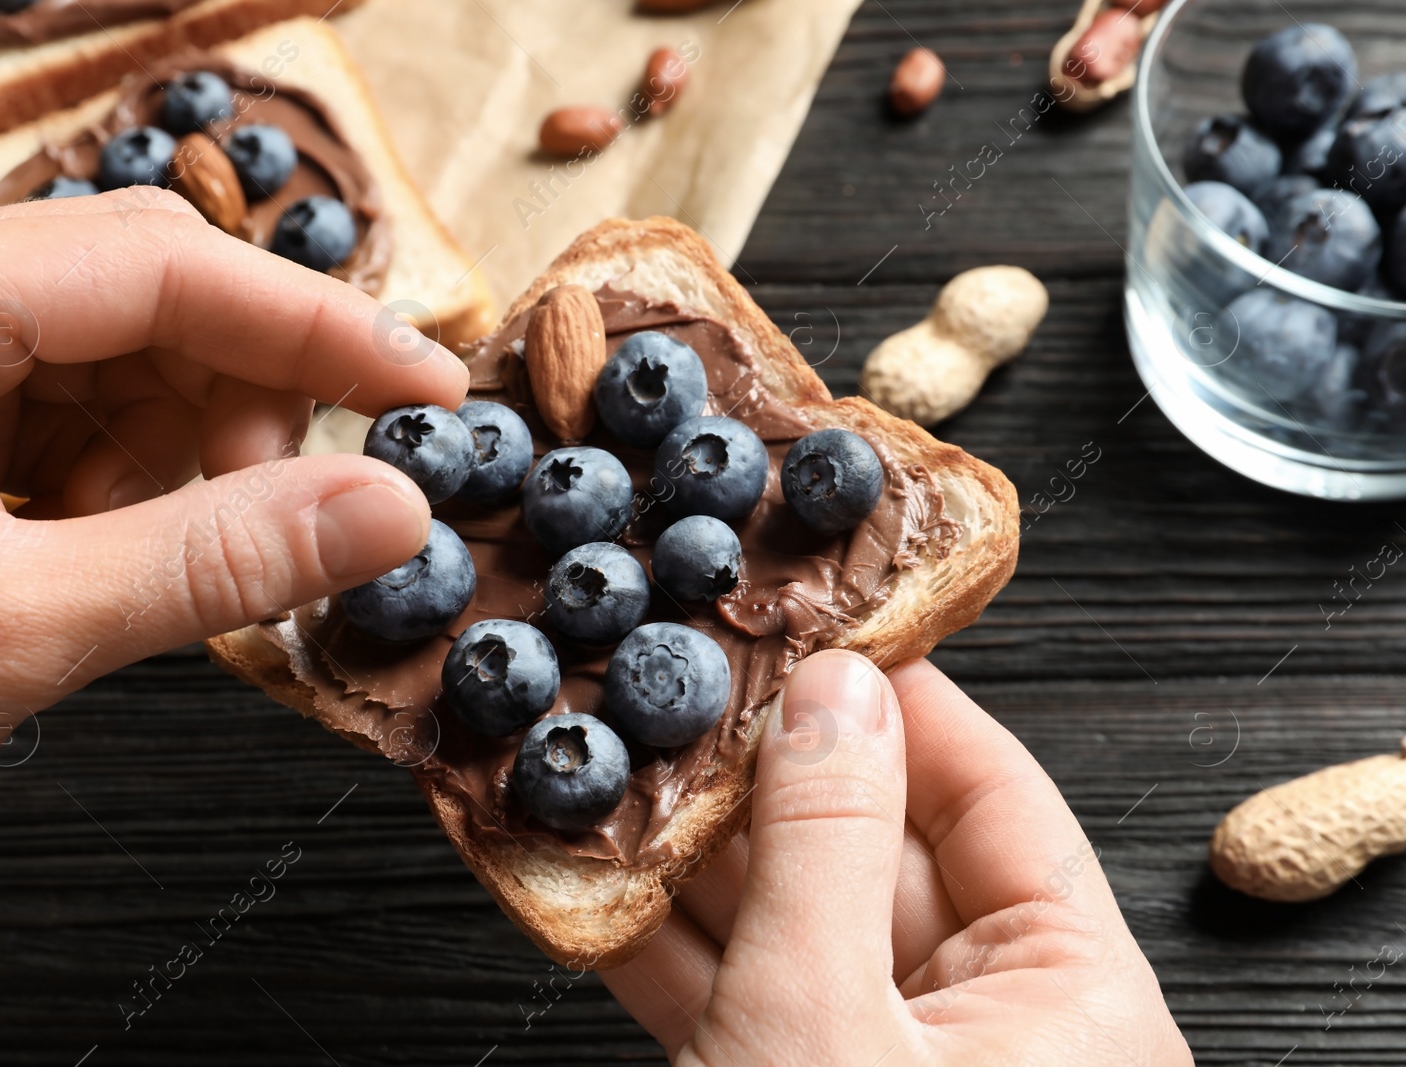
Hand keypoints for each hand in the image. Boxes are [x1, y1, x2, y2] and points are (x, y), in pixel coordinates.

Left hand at [0, 190, 466, 857]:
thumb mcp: (5, 634)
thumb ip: (213, 563)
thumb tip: (388, 512)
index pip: (163, 263)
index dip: (319, 326)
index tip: (427, 389)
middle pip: (148, 303)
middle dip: (235, 409)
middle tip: (281, 517)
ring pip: (119, 369)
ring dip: (178, 463)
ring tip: (141, 566)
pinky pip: (69, 427)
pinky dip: (122, 493)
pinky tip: (93, 564)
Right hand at [603, 652, 1191, 1065]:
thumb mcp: (819, 1020)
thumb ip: (824, 845)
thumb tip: (831, 694)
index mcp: (1071, 1005)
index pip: (997, 797)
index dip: (903, 700)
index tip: (822, 626)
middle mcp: (995, 1028)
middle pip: (879, 849)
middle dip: (765, 774)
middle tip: (687, 690)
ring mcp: (890, 1061)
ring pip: (796, 921)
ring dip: (694, 854)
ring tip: (621, 767)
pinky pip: (741, 993)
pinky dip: (667, 943)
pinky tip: (598, 877)